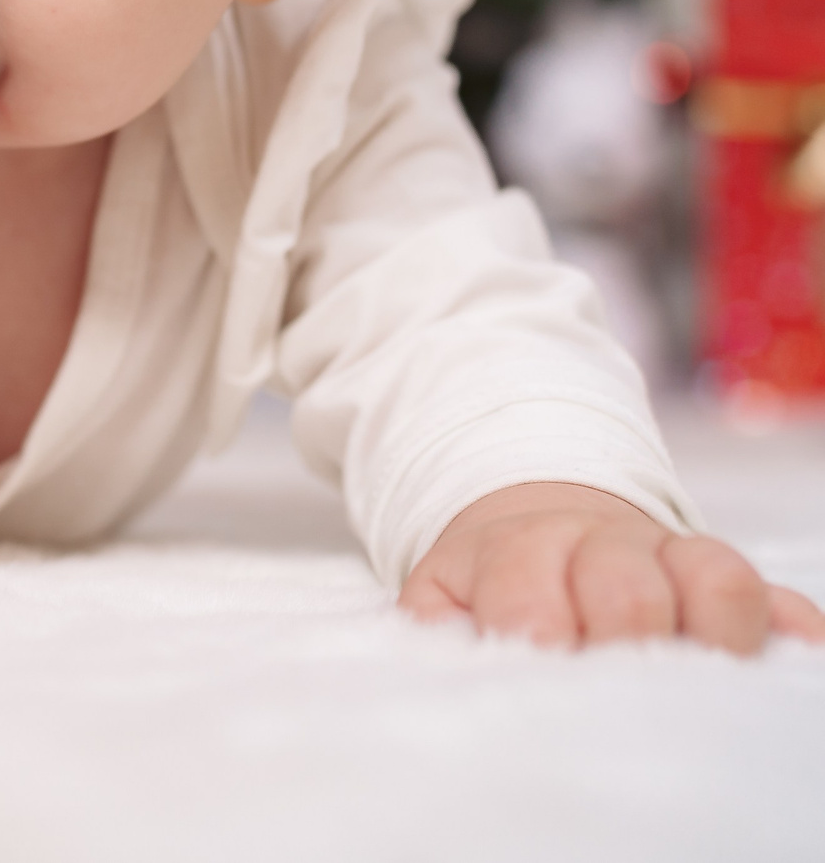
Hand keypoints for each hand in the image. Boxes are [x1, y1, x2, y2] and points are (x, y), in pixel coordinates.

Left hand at [399, 482, 824, 653]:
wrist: (540, 527)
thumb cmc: (489, 585)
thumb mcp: (443, 598)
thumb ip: (441, 632)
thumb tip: (450, 676)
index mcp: (522, 550)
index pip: (531, 593)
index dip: (537, 637)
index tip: (542, 674)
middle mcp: (606, 545)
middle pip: (631, 592)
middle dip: (624, 649)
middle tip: (616, 703)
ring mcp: (676, 559)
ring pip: (721, 580)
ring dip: (716, 640)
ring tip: (698, 693)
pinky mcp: (729, 582)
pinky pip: (784, 604)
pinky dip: (791, 639)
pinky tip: (783, 669)